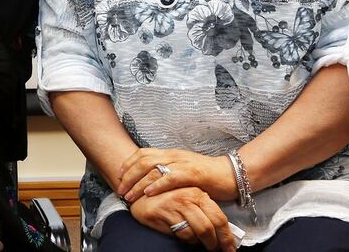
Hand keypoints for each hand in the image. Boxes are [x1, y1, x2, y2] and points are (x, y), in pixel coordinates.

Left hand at [117, 148, 237, 202]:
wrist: (230, 175)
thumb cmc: (205, 176)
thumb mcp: (182, 171)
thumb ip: (166, 172)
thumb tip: (147, 181)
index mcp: (170, 153)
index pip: (142, 153)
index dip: (128, 163)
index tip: (117, 175)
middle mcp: (173, 155)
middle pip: (143, 160)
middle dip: (128, 175)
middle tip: (120, 190)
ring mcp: (183, 163)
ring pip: (153, 168)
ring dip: (138, 183)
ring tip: (129, 195)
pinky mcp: (193, 173)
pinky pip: (171, 177)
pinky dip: (157, 185)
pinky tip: (148, 193)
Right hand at [130, 188, 236, 251]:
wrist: (139, 190)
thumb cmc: (167, 196)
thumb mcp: (188, 197)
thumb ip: (204, 209)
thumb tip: (225, 231)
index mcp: (198, 193)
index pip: (219, 217)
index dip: (227, 236)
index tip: (231, 247)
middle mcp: (187, 198)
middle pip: (208, 227)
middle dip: (216, 243)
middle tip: (217, 250)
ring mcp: (174, 205)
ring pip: (196, 232)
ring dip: (202, 243)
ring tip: (203, 245)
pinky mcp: (162, 213)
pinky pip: (181, 233)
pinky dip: (187, 239)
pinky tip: (186, 237)